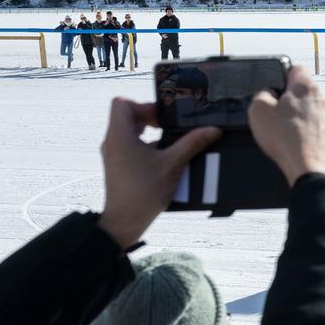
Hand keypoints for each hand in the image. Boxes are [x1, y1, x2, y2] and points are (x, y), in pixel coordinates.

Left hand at [97, 99, 218, 249]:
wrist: (125, 221)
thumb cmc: (144, 192)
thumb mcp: (173, 165)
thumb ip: (192, 143)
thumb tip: (212, 129)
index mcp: (120, 136)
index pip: (122, 103)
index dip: (143, 104)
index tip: (162, 118)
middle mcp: (112, 142)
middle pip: (126, 115)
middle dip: (149, 117)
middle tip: (169, 127)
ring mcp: (112, 154)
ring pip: (127, 130)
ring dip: (148, 131)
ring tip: (168, 141)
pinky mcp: (117, 165)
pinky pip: (128, 144)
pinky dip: (145, 144)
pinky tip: (161, 157)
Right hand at [248, 65, 324, 184]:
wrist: (306, 165)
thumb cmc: (286, 138)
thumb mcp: (258, 108)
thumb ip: (261, 94)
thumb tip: (267, 94)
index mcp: (305, 85)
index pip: (294, 67)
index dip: (279, 74)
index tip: (272, 85)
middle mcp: (319, 97)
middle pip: (298, 88)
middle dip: (283, 96)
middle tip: (271, 109)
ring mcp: (323, 114)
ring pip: (302, 105)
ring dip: (289, 113)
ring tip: (278, 126)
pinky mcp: (322, 129)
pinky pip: (305, 121)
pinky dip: (295, 126)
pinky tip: (286, 136)